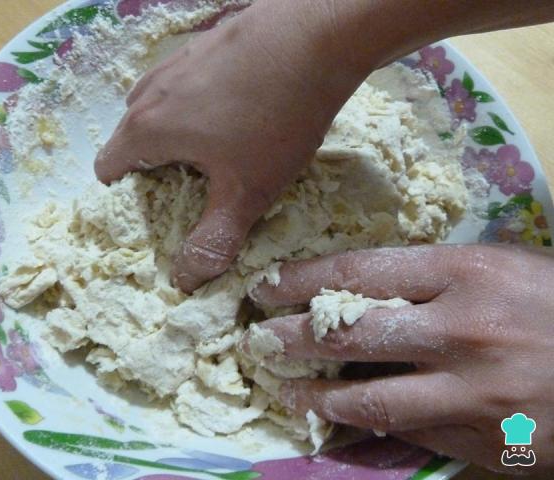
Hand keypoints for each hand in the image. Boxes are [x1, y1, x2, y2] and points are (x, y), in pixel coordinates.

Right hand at [95, 0, 369, 291]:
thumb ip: (212, 241)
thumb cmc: (274, 119)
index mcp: (147, 127)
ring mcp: (178, 60)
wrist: (319, 35)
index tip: (159, 213)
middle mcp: (151, 90)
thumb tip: (184, 282)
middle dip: (154, 168)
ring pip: (160, 107)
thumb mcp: (246, 193)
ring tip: (217, 152)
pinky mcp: (207, 43)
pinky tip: (239, 111)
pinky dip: (199, 103)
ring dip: (177, 133)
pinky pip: (187, 83)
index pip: (107, 168)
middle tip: (195, 189)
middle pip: (132, 138)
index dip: (127, 198)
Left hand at [248, 244, 553, 472]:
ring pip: (367, 397)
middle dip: (290, 337)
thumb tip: (360, 291)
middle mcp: (463, 329)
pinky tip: (336, 423)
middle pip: (349, 332)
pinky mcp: (481, 442)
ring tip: (283, 390)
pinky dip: (362, 427)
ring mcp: (471, 393)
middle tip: (257, 339)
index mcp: (467, 271)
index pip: (358, 271)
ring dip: (314, 395)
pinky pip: (404, 433)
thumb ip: (431, 278)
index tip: (266, 286)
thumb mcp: (498, 268)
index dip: (301, 279)